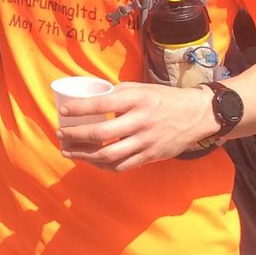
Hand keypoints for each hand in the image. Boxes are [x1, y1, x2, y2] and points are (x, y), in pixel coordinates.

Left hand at [57, 81, 217, 170]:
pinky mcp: (150, 156)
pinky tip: (90, 160)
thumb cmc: (161, 99)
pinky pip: (121, 166)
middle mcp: (140, 121)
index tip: (63, 112)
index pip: (101, 104)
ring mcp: (146, 141)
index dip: (79, 109)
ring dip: (84, 155)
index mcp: (136, 100)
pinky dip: (102, 165)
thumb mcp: (139, 89)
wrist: (195, 115)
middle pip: (101, 134)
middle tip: (60, 135)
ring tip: (69, 151)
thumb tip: (85, 98)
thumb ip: (114, 93)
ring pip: (109, 154)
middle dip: (76, 136)